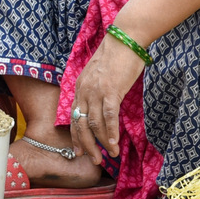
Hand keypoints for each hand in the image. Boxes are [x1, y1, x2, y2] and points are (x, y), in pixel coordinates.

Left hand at [69, 36, 145, 163]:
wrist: (125, 38)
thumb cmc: (116, 54)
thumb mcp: (99, 73)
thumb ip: (95, 88)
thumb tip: (101, 104)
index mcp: (80, 86)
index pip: (73, 116)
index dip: (76, 135)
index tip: (79, 150)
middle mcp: (84, 90)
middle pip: (80, 124)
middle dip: (86, 145)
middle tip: (94, 160)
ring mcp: (97, 91)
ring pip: (94, 124)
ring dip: (102, 143)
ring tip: (110, 155)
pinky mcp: (111, 90)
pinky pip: (109, 116)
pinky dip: (111, 132)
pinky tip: (115, 144)